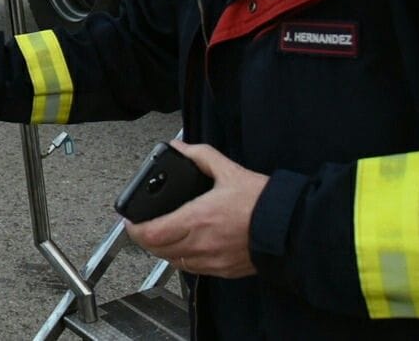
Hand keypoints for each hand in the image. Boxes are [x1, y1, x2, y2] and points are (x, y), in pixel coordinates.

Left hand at [123, 140, 266, 278]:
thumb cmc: (261, 202)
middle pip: (157, 250)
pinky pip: (192, 269)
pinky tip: (186, 246)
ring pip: (173, 261)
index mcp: (197, 218)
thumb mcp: (229, 170)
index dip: (134, 229)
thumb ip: (200, 156)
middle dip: (144, 239)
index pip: (152, 233)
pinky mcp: (223, 270)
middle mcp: (200, 243)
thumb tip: (180, 148)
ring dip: (162, 250)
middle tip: (142, 227)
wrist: (289, 228)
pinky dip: (182, 259)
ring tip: (162, 235)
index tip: (129, 221)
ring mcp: (211, 260)